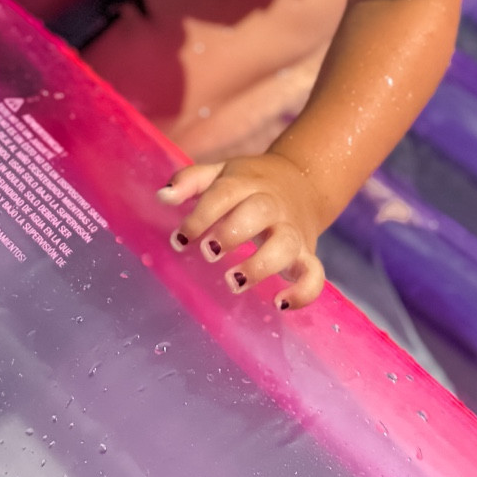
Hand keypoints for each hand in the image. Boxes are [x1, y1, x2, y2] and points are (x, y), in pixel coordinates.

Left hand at [158, 153, 326, 311]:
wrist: (304, 180)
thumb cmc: (250, 184)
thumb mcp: (221, 173)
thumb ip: (190, 181)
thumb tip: (162, 197)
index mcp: (248, 184)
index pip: (225, 194)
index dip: (201, 216)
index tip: (180, 239)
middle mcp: (273, 205)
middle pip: (260, 212)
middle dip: (233, 233)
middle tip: (209, 253)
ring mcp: (292, 230)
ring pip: (287, 244)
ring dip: (262, 264)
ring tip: (234, 281)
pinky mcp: (307, 253)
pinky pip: (315, 273)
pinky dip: (304, 291)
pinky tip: (281, 304)